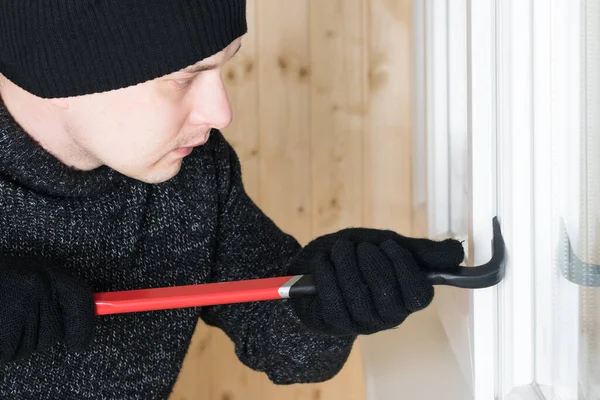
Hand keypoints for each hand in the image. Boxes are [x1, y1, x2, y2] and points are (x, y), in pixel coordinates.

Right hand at [0, 255, 95, 361]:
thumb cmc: (1, 279)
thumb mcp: (26, 278)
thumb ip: (52, 297)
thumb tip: (78, 330)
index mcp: (45, 271)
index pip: (80, 298)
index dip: (84, 325)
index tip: (79, 344)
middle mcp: (35, 286)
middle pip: (52, 334)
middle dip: (36, 336)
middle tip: (12, 318)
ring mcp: (16, 306)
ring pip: (28, 348)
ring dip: (12, 343)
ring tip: (0, 317)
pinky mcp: (1, 329)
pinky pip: (6, 353)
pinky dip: (1, 349)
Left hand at [287, 228, 464, 335]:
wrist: (317, 264)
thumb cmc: (358, 255)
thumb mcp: (388, 245)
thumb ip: (421, 251)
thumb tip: (458, 253)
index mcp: (407, 297)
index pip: (419, 295)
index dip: (405, 268)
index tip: (389, 245)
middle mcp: (388, 316)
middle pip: (386, 292)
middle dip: (370, 261)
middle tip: (360, 246)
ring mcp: (361, 323)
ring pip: (358, 295)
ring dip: (346, 264)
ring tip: (340, 249)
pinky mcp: (334, 324)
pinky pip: (333, 300)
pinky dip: (326, 274)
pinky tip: (324, 262)